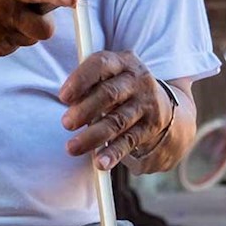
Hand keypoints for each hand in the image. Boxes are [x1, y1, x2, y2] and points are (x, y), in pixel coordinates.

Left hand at [59, 47, 172, 170]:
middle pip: (109, 94)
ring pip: (118, 121)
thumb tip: (68, 102)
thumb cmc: (120, 89)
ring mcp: (147, 103)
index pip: (101, 64)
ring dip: (93, 136)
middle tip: (66, 123)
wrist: (161, 106)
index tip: (63, 97)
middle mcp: (138, 80)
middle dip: (85, 110)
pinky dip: (113, 153)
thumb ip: (88, 84)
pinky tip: (100, 163)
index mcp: (122, 62)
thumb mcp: (108, 77)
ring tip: (72, 147)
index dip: (81, 79)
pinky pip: (130, 141)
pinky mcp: (151, 127)